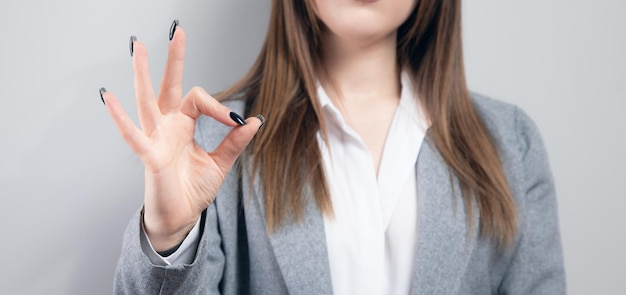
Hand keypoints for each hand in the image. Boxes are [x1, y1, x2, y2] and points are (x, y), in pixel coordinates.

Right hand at [101, 22, 262, 250]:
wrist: (182, 217)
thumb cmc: (194, 189)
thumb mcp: (221, 162)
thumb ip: (235, 141)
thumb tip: (255, 119)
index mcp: (183, 125)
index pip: (197, 99)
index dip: (218, 106)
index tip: (237, 120)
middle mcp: (167, 127)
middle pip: (168, 86)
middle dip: (173, 59)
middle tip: (177, 31)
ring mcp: (155, 139)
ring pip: (147, 101)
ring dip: (142, 74)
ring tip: (137, 47)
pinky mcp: (149, 157)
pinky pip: (133, 135)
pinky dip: (121, 118)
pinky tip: (109, 97)